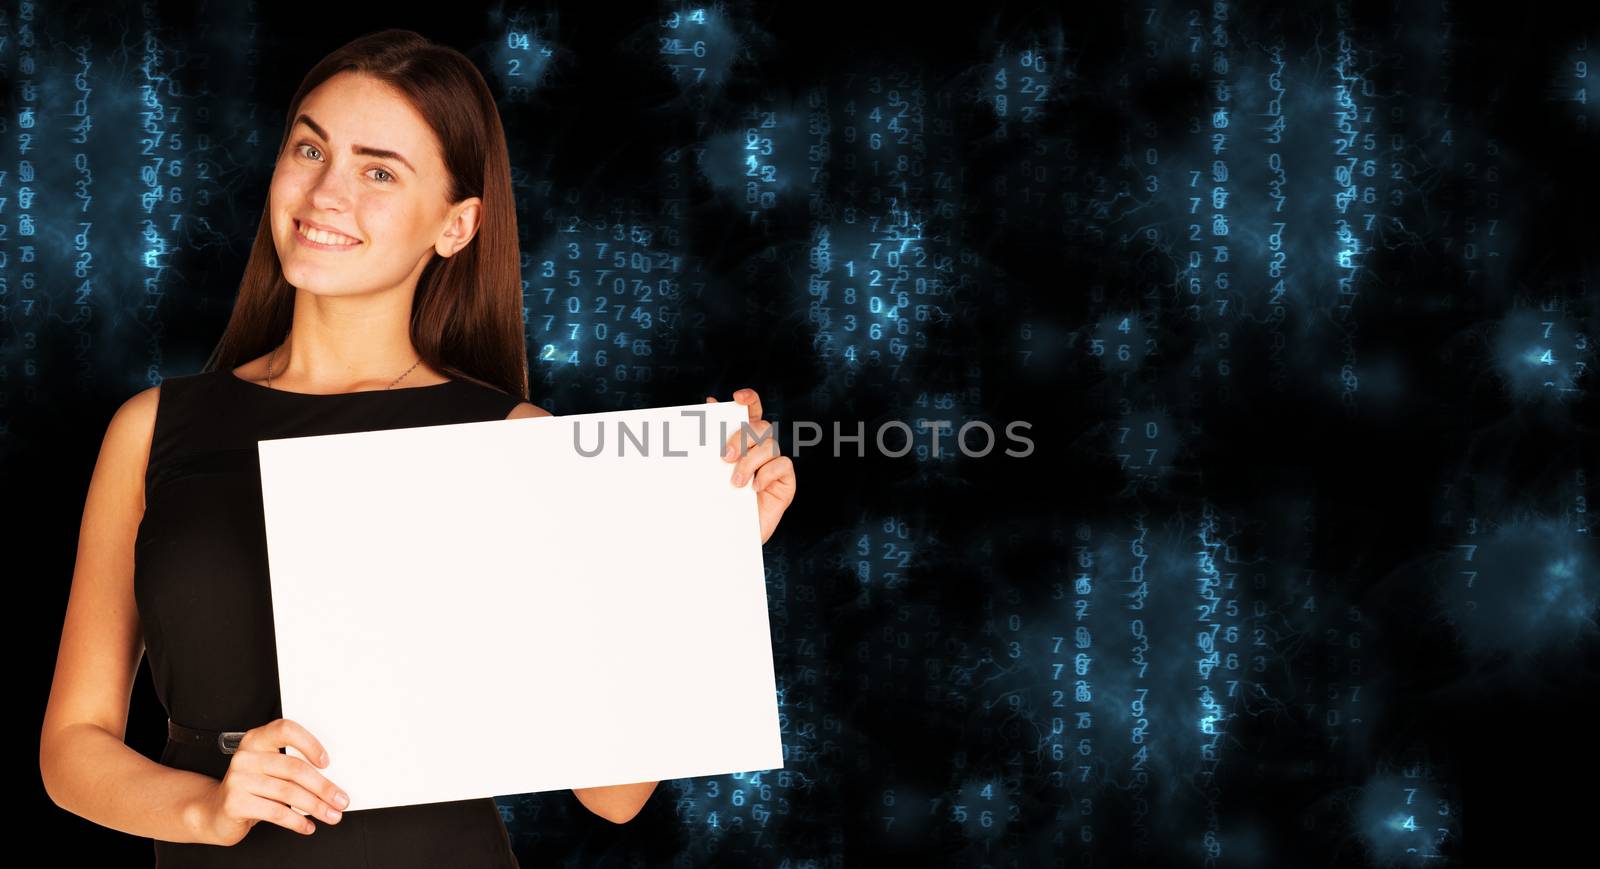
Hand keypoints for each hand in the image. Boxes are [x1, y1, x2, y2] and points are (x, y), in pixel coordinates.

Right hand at [190, 718, 348, 845]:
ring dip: (316, 806)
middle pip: (294, 769)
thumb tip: (330, 783)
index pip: (286, 730)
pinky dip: (296, 821)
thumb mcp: (269, 770)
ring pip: (288, 792)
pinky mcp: (235, 803)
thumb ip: (292, 768)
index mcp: (257, 740)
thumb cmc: (250, 788)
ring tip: (330, 815)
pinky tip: (307, 825)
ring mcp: (238, 779)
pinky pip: (275, 812)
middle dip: (323, 787)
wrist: (215, 812)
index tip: (327, 763)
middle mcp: (246, 756)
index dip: (309, 744)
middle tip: (340, 800)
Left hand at [707, 388, 794, 545]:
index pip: (752, 411)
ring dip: (750, 462)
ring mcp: (775, 465)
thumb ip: (711, 439)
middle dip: (742, 437)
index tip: (737, 397)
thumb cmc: (717, 501)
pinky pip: (783, 465)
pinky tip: (754, 487)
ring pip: (770, 446)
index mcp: (744, 440)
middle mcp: (761, 449)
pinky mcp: (785, 482)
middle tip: (724, 457)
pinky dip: (767, 473)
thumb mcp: (708, 470)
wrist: (726, 537)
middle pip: (761, 427)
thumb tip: (710, 402)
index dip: (749, 399)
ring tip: (735, 483)